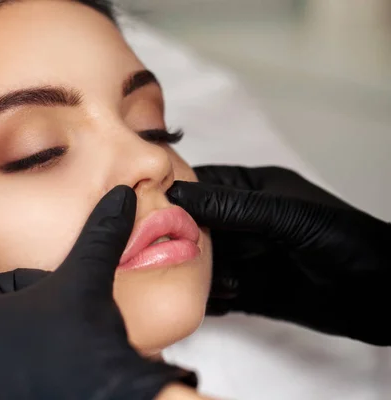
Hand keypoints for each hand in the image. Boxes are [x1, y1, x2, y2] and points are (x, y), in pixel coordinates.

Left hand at [0, 186, 197, 399]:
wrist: (104, 397)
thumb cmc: (84, 340)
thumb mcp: (88, 278)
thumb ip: (100, 234)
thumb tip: (119, 197)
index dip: (27, 283)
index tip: (53, 292)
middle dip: (26, 316)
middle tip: (60, 319)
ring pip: (1, 356)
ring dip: (28, 347)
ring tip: (62, 348)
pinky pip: (10, 384)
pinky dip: (31, 376)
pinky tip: (61, 374)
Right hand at [168, 166, 390, 345]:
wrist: (384, 295)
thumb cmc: (344, 240)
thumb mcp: (285, 216)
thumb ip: (232, 207)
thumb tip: (178, 195)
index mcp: (253, 190)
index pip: (202, 184)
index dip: (173, 192)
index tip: (142, 205)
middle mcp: (244, 222)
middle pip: (195, 226)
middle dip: (176, 237)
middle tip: (157, 249)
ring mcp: (246, 257)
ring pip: (201, 260)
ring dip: (193, 270)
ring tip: (192, 277)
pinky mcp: (249, 291)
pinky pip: (216, 292)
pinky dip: (207, 296)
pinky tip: (207, 299)